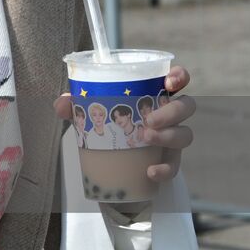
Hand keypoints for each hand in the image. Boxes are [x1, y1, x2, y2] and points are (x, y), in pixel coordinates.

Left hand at [55, 65, 194, 181]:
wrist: (113, 156)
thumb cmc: (107, 121)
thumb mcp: (89, 109)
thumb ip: (74, 104)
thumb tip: (62, 104)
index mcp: (154, 94)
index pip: (177, 79)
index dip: (179, 77)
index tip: (169, 82)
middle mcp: (169, 114)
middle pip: (187, 106)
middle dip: (172, 111)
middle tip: (149, 119)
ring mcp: (172, 137)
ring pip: (185, 134)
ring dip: (168, 136)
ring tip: (145, 138)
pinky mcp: (170, 159)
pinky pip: (175, 165)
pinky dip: (165, 169)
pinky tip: (150, 172)